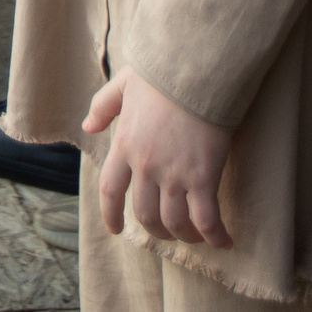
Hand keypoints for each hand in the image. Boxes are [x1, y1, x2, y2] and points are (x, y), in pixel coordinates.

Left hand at [82, 66, 233, 248]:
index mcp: (124, 144)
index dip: (111, 214)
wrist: (197, 70)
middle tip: (165, 232)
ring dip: (183, 235)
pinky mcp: (204, 177)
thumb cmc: (163, 73)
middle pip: (144, 213)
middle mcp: (146, 165)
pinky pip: (206, 219)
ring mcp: (174, 174)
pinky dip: (215, 236)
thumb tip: (87, 126)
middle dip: (154, 229)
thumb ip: (103, 106)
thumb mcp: (124, 84)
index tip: (116, 229)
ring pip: (174, 222)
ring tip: (193, 236)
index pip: (110, 190)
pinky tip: (224, 241)